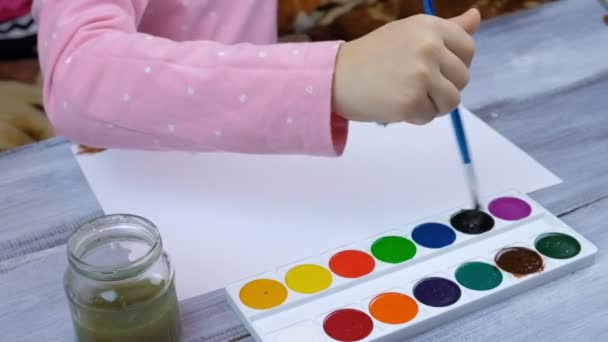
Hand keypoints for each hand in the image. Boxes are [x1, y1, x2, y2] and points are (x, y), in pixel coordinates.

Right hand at [332, 8, 480, 124]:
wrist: (335, 76)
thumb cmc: (372, 57)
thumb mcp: (410, 34)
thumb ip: (447, 29)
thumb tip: (477, 17)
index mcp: (429, 26)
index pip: (468, 49)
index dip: (453, 65)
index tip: (432, 69)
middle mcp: (429, 46)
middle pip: (463, 77)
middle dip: (443, 87)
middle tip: (414, 85)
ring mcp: (421, 74)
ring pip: (452, 100)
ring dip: (433, 105)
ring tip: (408, 96)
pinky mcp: (411, 100)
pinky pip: (430, 116)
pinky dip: (415, 117)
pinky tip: (395, 104)